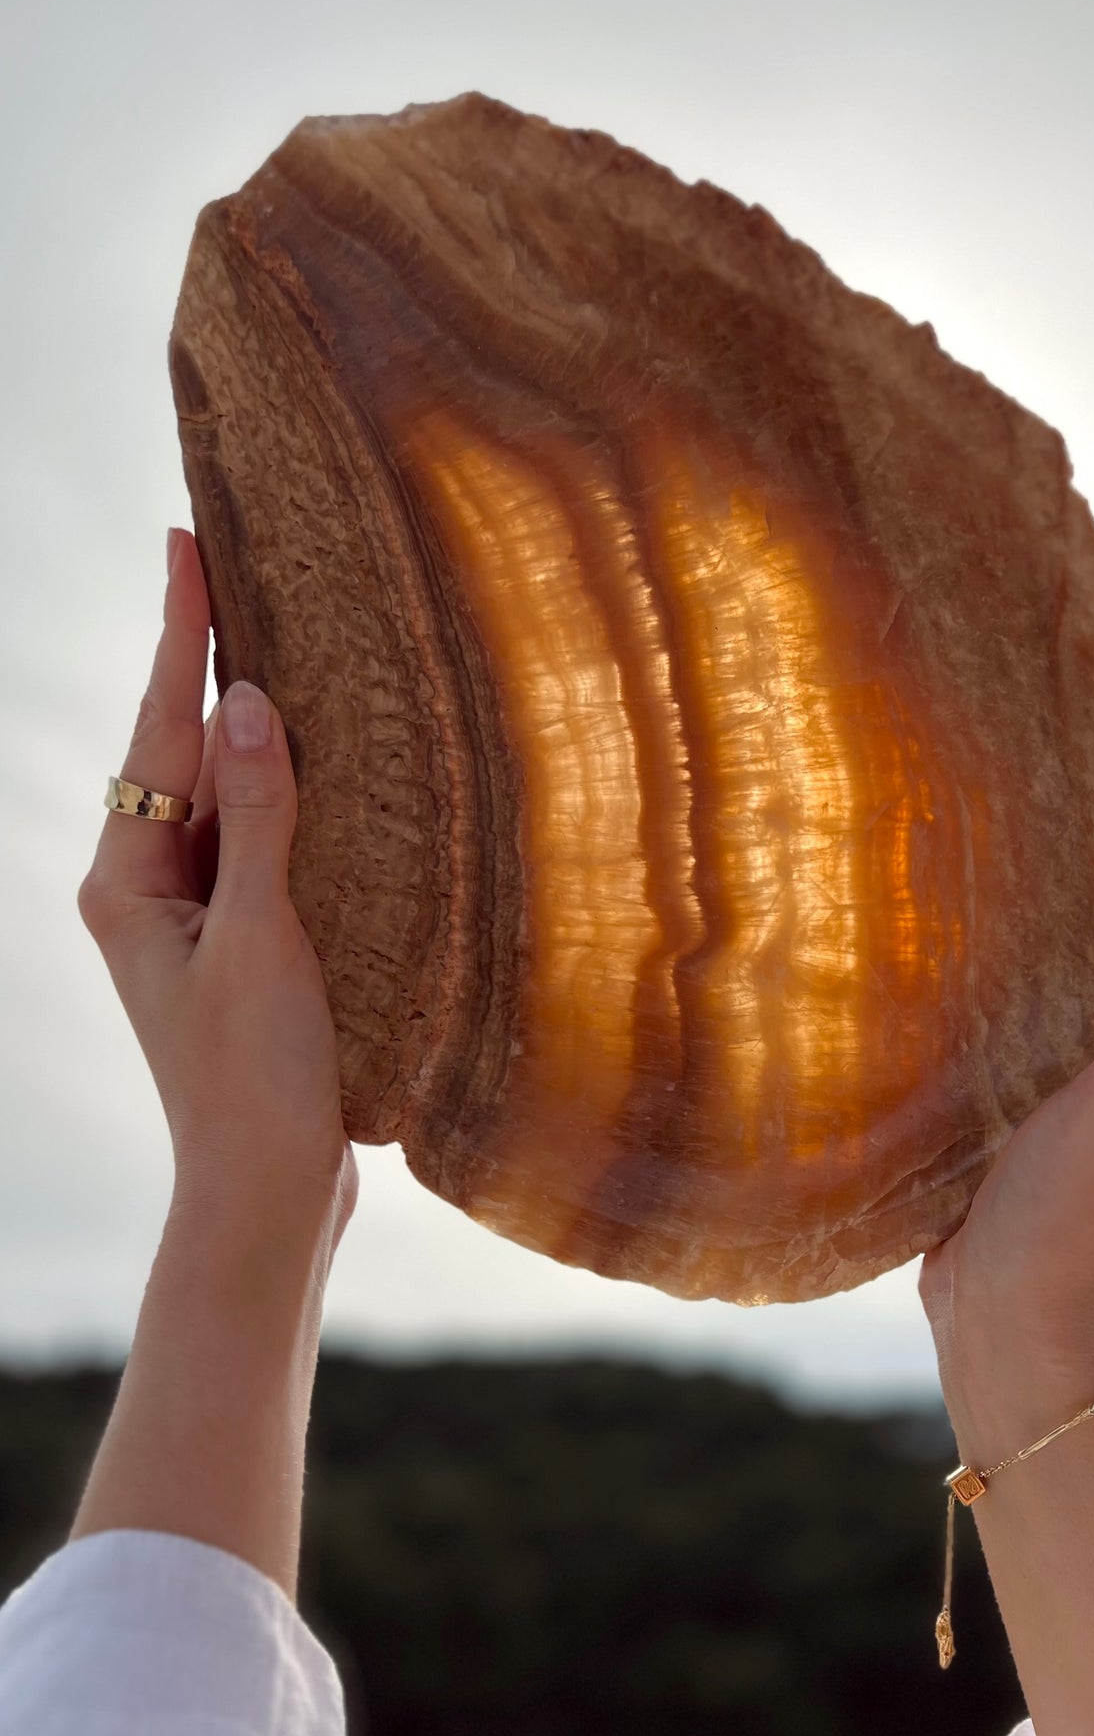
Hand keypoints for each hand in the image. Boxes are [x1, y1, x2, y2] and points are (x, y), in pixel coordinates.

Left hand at [78, 528, 356, 1237]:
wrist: (265, 1192)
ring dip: (257, 729)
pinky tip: (326, 763)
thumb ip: (260, 818)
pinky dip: (290, 796)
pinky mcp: (244, 942)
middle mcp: (147, 886)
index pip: (158, 731)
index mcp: (125, 879)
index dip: (178, 632)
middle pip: (183, 751)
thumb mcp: (261, 938)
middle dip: (209, 662)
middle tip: (235, 564)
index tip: (187, 543)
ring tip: (285, 640)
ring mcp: (195, 914)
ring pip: (226, 794)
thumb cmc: (253, 1078)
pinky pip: (261, 841)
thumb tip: (248, 700)